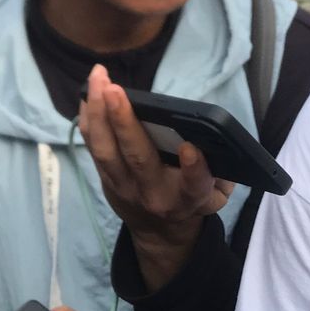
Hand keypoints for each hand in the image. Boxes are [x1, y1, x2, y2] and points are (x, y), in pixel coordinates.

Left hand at [79, 65, 231, 292]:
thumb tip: (216, 137)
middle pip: (138, 159)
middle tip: (113, 90)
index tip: (190, 149)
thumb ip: (221, 169)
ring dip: (98, 112)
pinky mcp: (105, 178)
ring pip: (106, 150)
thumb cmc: (193, 196)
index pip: (194, 185)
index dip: (194, 169)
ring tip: (97, 79)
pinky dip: (89, 116)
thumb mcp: (216, 190)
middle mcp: (154, 193)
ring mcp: (124, 186)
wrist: (160, 231)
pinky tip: (89, 91)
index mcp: (189, 197)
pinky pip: (94, 145)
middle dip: (124, 123)